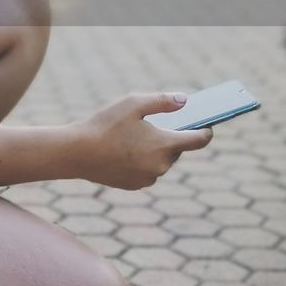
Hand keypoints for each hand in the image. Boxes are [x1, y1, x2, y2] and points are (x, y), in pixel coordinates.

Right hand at [75, 91, 213, 191]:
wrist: (76, 153)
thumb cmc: (104, 125)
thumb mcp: (133, 104)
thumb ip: (163, 101)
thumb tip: (185, 100)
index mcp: (165, 145)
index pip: (198, 140)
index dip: (205, 131)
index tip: (208, 125)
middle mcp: (161, 165)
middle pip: (176, 150)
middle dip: (171, 138)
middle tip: (160, 125)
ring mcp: (148, 178)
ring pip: (160, 161)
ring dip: (155, 150)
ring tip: (139, 136)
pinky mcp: (135, 185)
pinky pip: (147, 171)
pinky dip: (142, 161)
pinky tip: (126, 149)